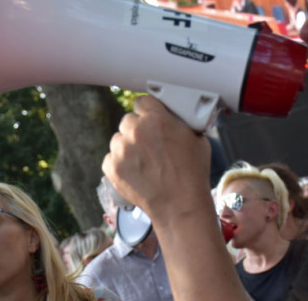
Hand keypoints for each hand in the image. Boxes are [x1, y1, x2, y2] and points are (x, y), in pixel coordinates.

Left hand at [102, 95, 211, 225]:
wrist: (180, 205)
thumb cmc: (192, 174)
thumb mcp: (197, 139)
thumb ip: (180, 123)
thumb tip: (174, 119)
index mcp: (156, 119)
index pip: (142, 102)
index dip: (147, 111)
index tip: (150, 118)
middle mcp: (135, 131)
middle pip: (128, 120)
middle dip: (137, 129)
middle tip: (149, 144)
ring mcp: (121, 150)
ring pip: (118, 139)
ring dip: (127, 146)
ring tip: (143, 161)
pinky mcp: (112, 168)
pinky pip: (110, 158)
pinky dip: (119, 164)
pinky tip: (135, 171)